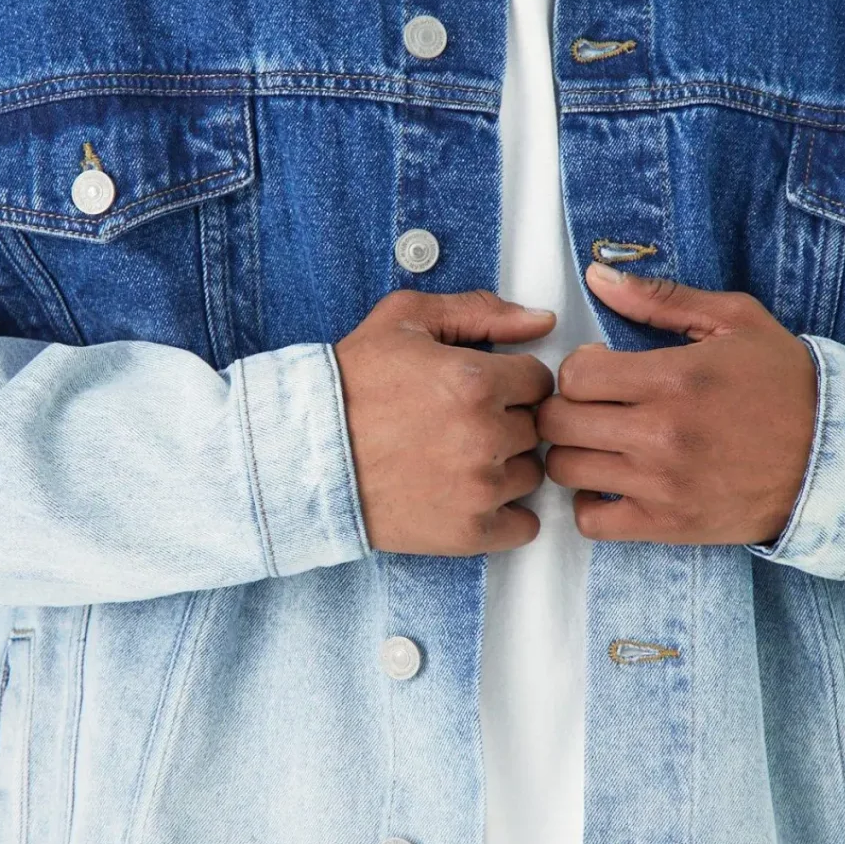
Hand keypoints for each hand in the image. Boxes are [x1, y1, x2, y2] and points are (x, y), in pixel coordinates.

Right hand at [334, 290, 556, 554]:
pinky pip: (524, 524)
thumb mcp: (405, 320)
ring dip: (506, 465)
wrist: (303, 455)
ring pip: (531, 473)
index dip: (511, 382)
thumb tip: (541, 320)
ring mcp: (479, 488)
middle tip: (460, 423)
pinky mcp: (469, 532)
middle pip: (536, 428)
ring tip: (458, 458)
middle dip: (507, 421)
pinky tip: (468, 494)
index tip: (482, 390)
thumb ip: (479, 311)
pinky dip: (505, 513)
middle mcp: (485, 436)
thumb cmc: (350, 385)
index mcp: (476, 380)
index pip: (539, 381)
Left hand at [537, 266, 818, 545]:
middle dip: (566, 408)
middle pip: (560, 423)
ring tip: (602, 443)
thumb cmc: (786, 383)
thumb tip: (597, 277)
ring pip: (566, 470)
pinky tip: (613, 483)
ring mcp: (663, 484)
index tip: (601, 370)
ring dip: (574, 453)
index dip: (579, 368)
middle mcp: (662, 433)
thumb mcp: (735, 321)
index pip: (576, 375)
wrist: (835, 457)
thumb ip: (661, 298)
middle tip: (592, 407)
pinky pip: (592, 522)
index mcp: (675, 378)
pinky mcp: (669, 524)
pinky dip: (590, 504)